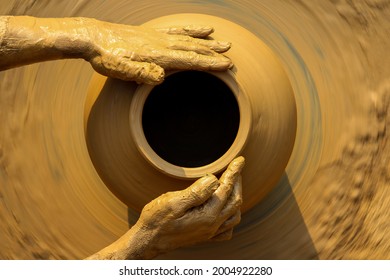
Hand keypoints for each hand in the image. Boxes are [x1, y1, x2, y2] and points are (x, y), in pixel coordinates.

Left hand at [86, 21, 232, 83]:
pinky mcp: (154, 33)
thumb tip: (161, 78)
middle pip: (194, 49)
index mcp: (157, 55)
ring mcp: (159, 37)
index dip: (209, 64)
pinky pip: (178, 30)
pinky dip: (192, 30)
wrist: (93, 37)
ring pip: (190, 39)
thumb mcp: (119, 70)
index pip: (189, 60)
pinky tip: (201, 29)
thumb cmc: (106, 57)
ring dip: (208, 42)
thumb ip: (140, 73)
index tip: (227, 65)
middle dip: (214, 54)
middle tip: (232, 57)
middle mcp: (162, 43)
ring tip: (224, 42)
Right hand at [134, 156, 243, 257]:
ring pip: (234, 215)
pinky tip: (225, 209)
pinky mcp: (204, 236)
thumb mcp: (173, 202)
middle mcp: (213, 226)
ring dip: (235, 197)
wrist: (147, 241)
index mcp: (208, 216)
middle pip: (235, 201)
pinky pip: (227, 229)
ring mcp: (210, 233)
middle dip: (237, 182)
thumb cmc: (156, 220)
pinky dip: (231, 216)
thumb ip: (196, 192)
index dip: (234, 172)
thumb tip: (214, 180)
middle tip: (235, 167)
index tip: (240, 160)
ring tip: (231, 184)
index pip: (227, 189)